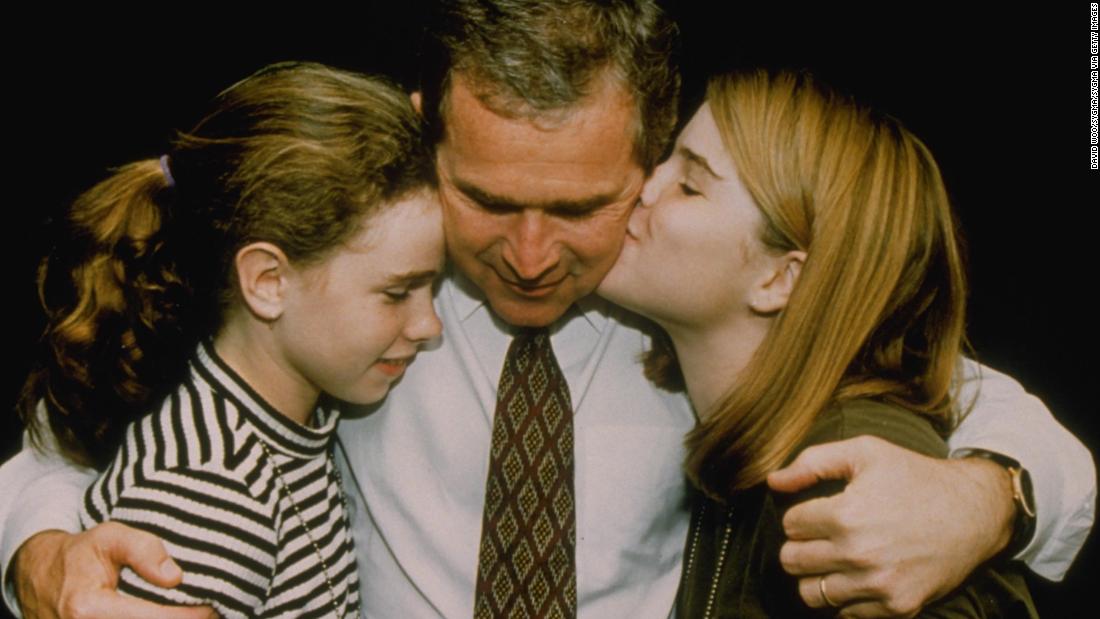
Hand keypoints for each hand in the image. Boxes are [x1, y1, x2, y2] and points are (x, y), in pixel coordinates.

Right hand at [13, 524, 216, 618]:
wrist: (41, 579)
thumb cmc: (80, 555)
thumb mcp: (109, 537)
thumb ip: (143, 550)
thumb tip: (175, 576)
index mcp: (89, 609)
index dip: (190, 616)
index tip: (213, 605)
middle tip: (212, 611)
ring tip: (195, 613)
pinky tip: (172, 615)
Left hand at [767, 436, 1014, 617]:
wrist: (974, 512)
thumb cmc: (915, 476)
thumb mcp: (865, 452)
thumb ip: (813, 462)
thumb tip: (773, 481)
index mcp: (845, 515)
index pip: (790, 525)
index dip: (801, 516)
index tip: (818, 512)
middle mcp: (859, 554)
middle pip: (792, 561)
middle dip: (800, 547)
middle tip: (821, 537)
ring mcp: (878, 585)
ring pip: (811, 593)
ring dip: (816, 576)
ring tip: (834, 559)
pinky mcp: (897, 607)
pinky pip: (845, 614)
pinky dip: (845, 598)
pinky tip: (857, 577)